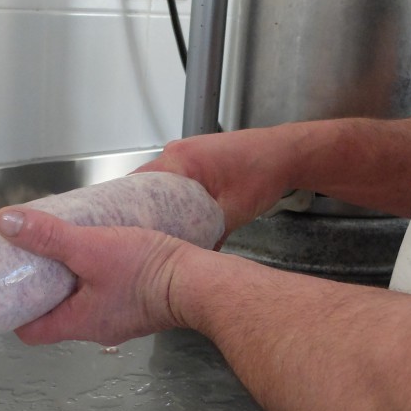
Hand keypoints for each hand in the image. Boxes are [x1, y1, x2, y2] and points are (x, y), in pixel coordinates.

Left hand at [0, 207, 194, 345]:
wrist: (199, 282)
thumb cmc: (147, 272)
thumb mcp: (90, 247)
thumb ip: (48, 235)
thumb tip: (6, 223)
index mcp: (77, 324)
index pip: (30, 331)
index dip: (13, 311)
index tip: (5, 286)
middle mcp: (96, 328)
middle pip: (54, 315)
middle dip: (40, 288)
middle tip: (30, 260)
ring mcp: (118, 319)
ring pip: (81, 303)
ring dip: (70, 280)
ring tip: (63, 249)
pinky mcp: (138, 305)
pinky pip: (106, 293)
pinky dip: (95, 276)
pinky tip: (99, 251)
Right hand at [134, 128, 294, 236]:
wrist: (285, 154)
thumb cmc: (263, 171)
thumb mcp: (233, 212)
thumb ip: (207, 235)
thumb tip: (191, 258)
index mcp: (180, 159)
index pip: (136, 186)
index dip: (127, 211)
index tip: (125, 233)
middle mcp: (177, 152)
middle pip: (143, 186)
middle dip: (142, 213)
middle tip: (140, 239)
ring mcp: (185, 154)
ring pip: (159, 185)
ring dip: (159, 207)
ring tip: (158, 232)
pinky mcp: (195, 160)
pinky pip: (173, 181)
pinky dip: (173, 199)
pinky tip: (178, 218)